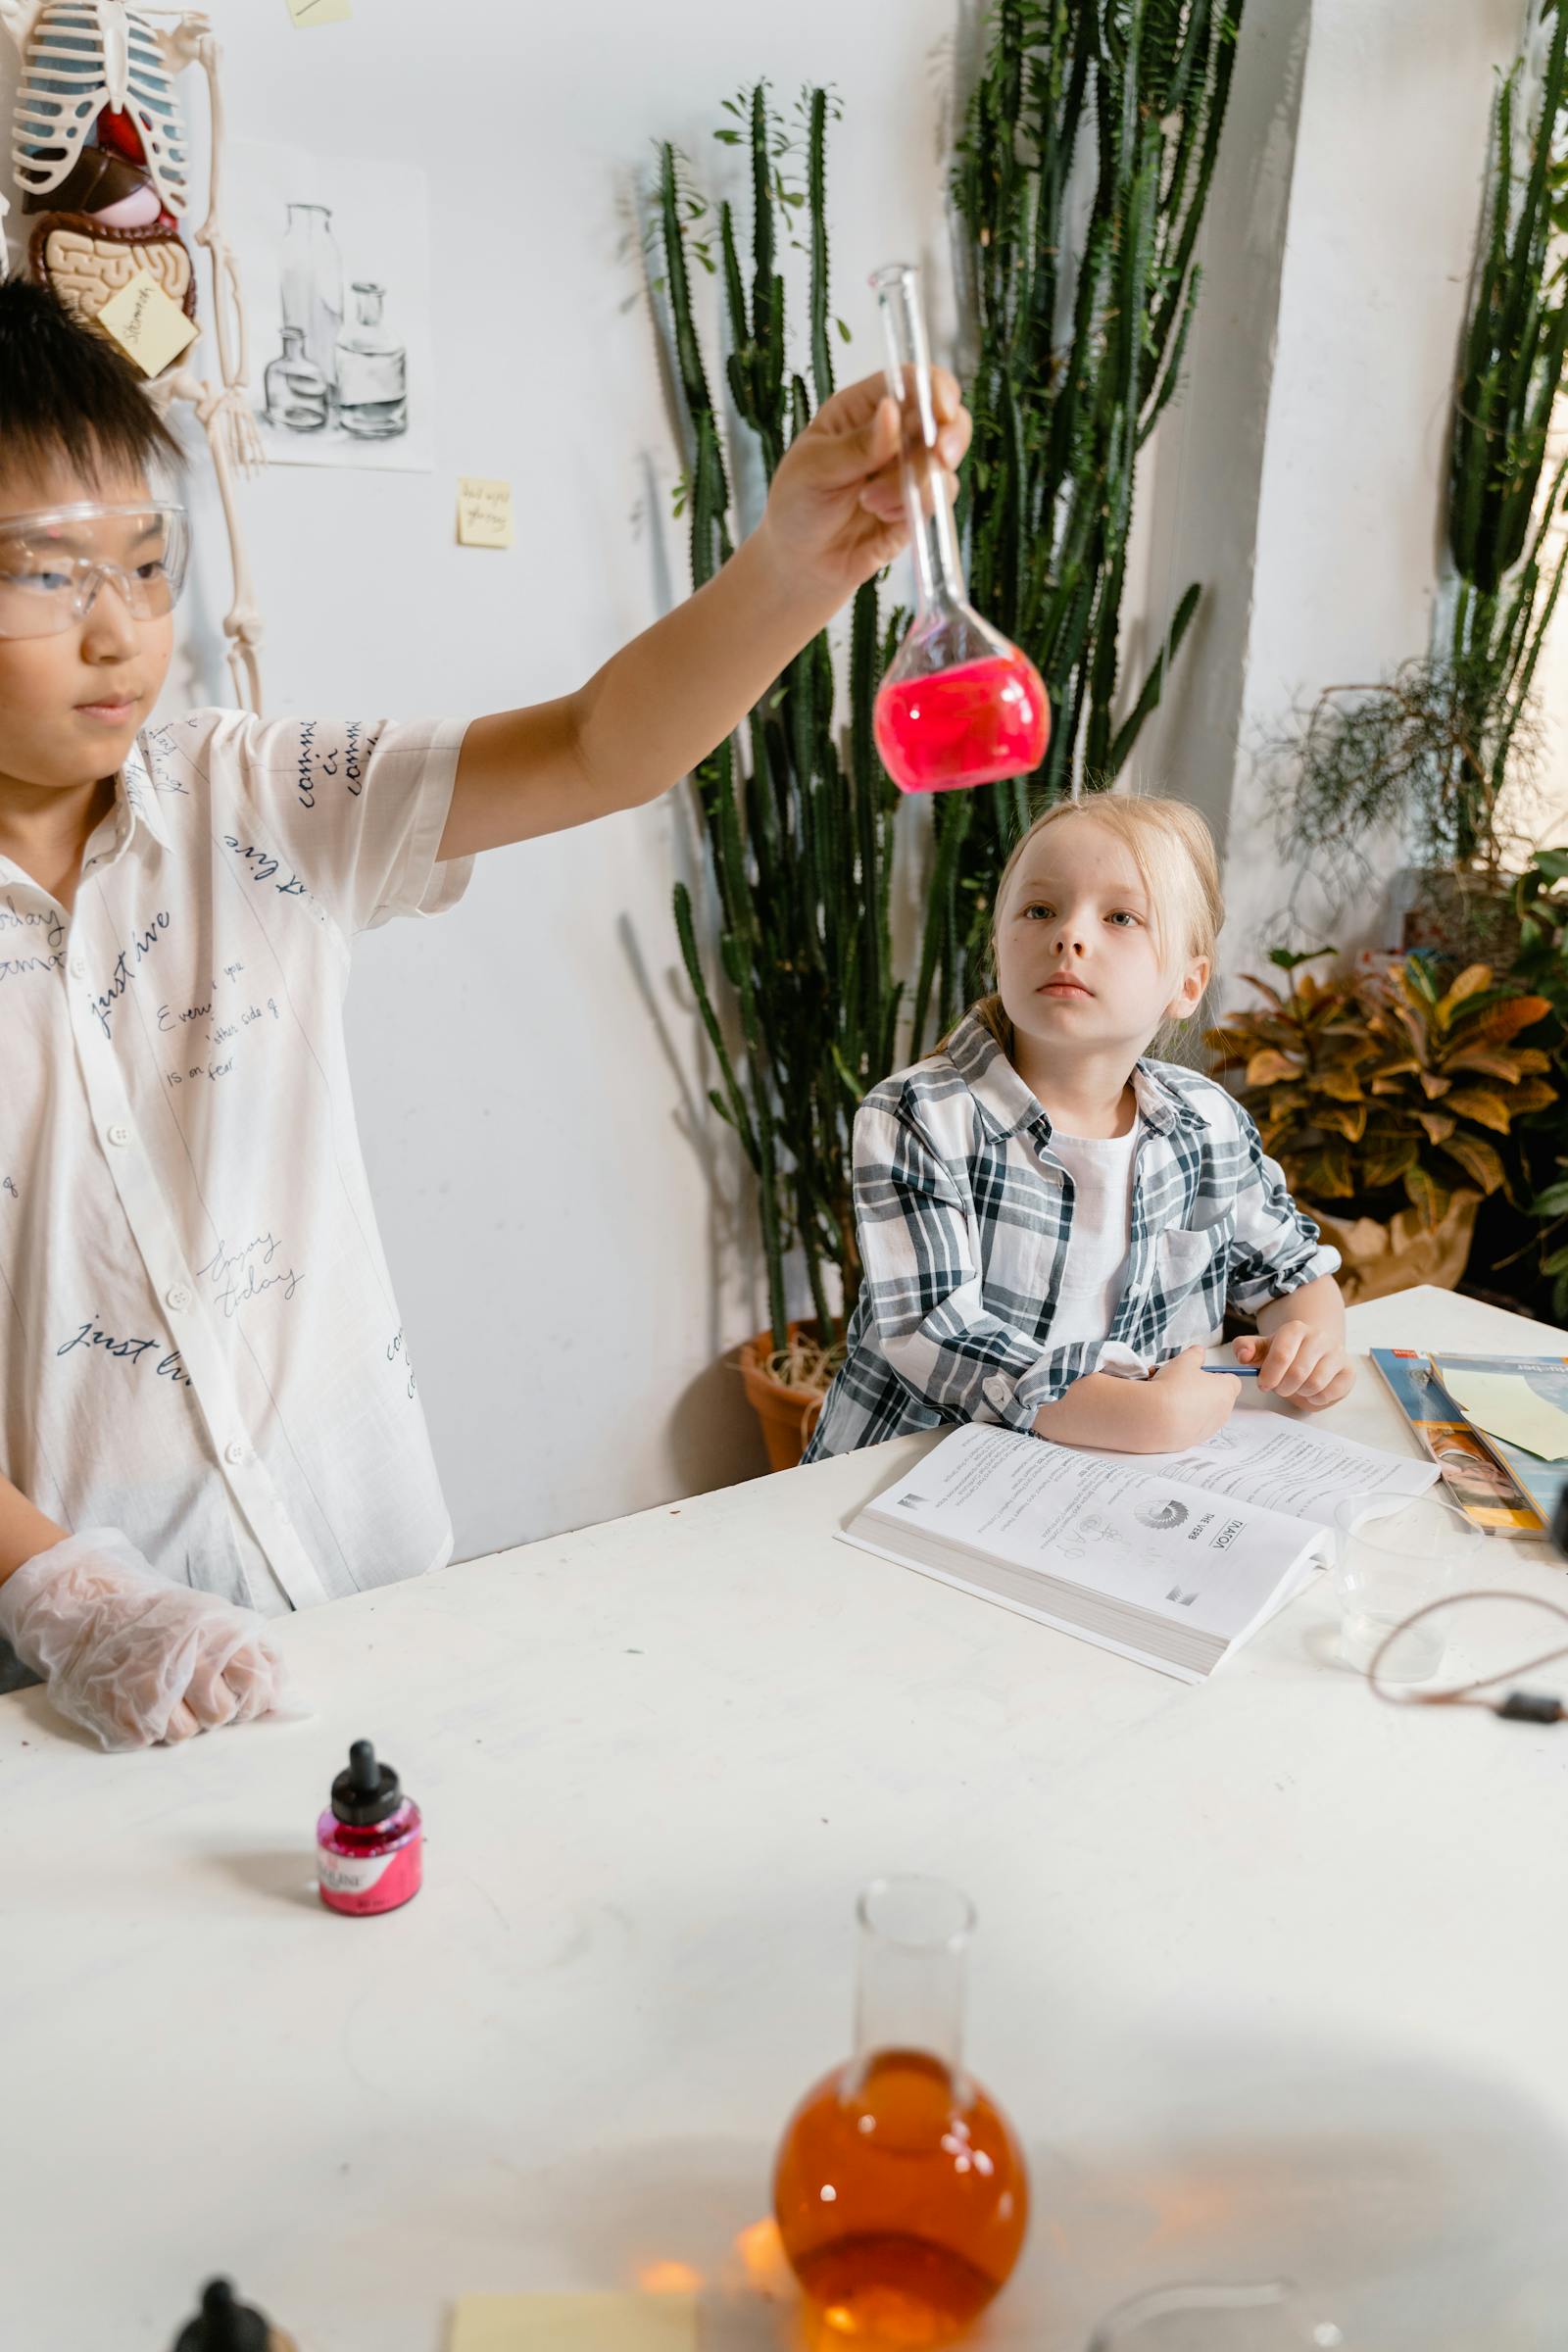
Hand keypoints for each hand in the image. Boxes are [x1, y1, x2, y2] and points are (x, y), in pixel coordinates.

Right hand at [0, 1527, 290, 1750]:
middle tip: (196, 1693)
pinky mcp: (122, 1715)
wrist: (93, 1611)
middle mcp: (188, 1664)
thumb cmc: (160, 1618)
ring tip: (163, 1692)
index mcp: (218, 1637)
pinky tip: (137, 1698)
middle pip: (222, 1715)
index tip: (239, 1694)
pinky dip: (146, 1724)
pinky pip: (149, 1738)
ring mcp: (152, 1692)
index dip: (252, 1698)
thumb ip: (253, 1651)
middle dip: (214, 1709)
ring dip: (178, 1719)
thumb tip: (283, 1695)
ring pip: (186, 1734)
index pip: (258, 1687)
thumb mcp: (215, 1617)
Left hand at [756, 366, 972, 605]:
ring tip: (870, 503)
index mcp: (864, 408)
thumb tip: (891, 411)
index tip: (940, 411)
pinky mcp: (919, 503)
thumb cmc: (798, 505)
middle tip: (942, 457)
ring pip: (944, 462)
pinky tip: (883, 517)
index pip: (911, 381)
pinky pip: (939, 497)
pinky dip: (915, 507)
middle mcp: (894, 433)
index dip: (935, 388)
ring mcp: (910, 469)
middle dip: (950, 436)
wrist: (803, 563)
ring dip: (913, 485)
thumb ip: (857, 445)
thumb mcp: (815, 469)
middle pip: (946, 417)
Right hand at [1146, 1347, 1240, 1449]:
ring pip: (1204, 1413)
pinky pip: (1192, 1426)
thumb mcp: (1184, 1361)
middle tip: (1181, 1383)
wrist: (1155, 1418)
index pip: (1232, 1381)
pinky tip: (1165, 1413)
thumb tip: (1199, 1352)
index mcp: (1226, 1390)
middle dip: (1201, 1390)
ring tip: (1169, 1397)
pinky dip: (1182, 1420)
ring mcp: (1209, 1428)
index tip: (1200, 1373)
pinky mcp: (1195, 1441)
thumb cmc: (1173, 1387)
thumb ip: (1195, 1355)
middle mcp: (1223, 1412)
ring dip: (1191, 1405)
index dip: (1216, 1375)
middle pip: (1217, 1397)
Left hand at [1234, 1323, 1354, 1409]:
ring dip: (1299, 1393)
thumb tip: (1243, 1356)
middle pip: (1298, 1373)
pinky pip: (1329, 1394)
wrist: (1314, 1352)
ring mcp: (1337, 1354)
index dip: (1269, 1375)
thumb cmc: (1285, 1352)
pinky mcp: (1348, 1372)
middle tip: (1280, 1388)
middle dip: (1283, 1387)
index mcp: (1296, 1329)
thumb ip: (1245, 1348)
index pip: (1281, 1355)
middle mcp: (1320, 1338)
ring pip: (1314, 1384)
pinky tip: (1310, 1391)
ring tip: (1296, 1387)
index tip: (1264, 1384)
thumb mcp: (1262, 1348)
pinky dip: (1315, 1399)